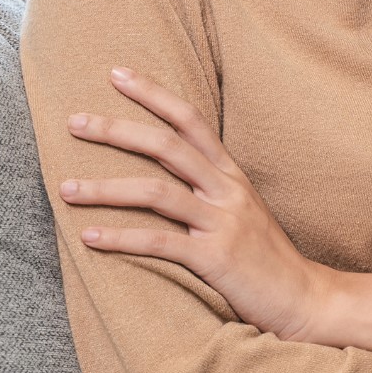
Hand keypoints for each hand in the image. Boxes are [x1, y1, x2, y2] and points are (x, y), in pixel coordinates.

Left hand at [60, 67, 334, 343]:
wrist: (306, 298)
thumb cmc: (269, 259)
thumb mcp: (245, 212)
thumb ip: (212, 191)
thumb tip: (169, 175)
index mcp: (233, 177)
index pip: (191, 122)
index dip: (153, 94)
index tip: (116, 74)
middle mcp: (228, 192)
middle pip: (167, 146)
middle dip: (116, 130)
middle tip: (74, 122)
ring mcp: (223, 224)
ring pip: (156, 192)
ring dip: (104, 188)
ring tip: (65, 189)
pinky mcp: (216, 259)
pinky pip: (160, 242)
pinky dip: (121, 238)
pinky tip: (90, 237)